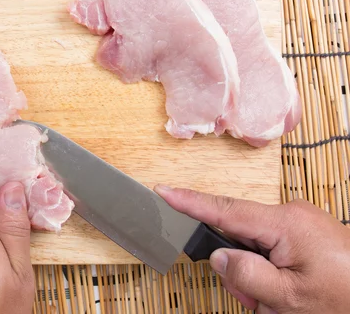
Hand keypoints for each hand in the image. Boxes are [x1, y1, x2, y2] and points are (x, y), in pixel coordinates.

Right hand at [154, 185, 349, 312]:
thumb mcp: (289, 299)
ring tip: (277, 303)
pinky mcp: (304, 232)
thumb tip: (218, 254)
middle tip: (257, 301)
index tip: (163, 191)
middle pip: (239, 235)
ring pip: (253, 246)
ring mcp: (300, 222)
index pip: (226, 210)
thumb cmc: (343, 302)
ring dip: (256, 276)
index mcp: (287, 224)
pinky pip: (269, 247)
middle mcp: (293, 214)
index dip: (190, 202)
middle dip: (239, 269)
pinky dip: (267, 271)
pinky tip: (282, 292)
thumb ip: (246, 275)